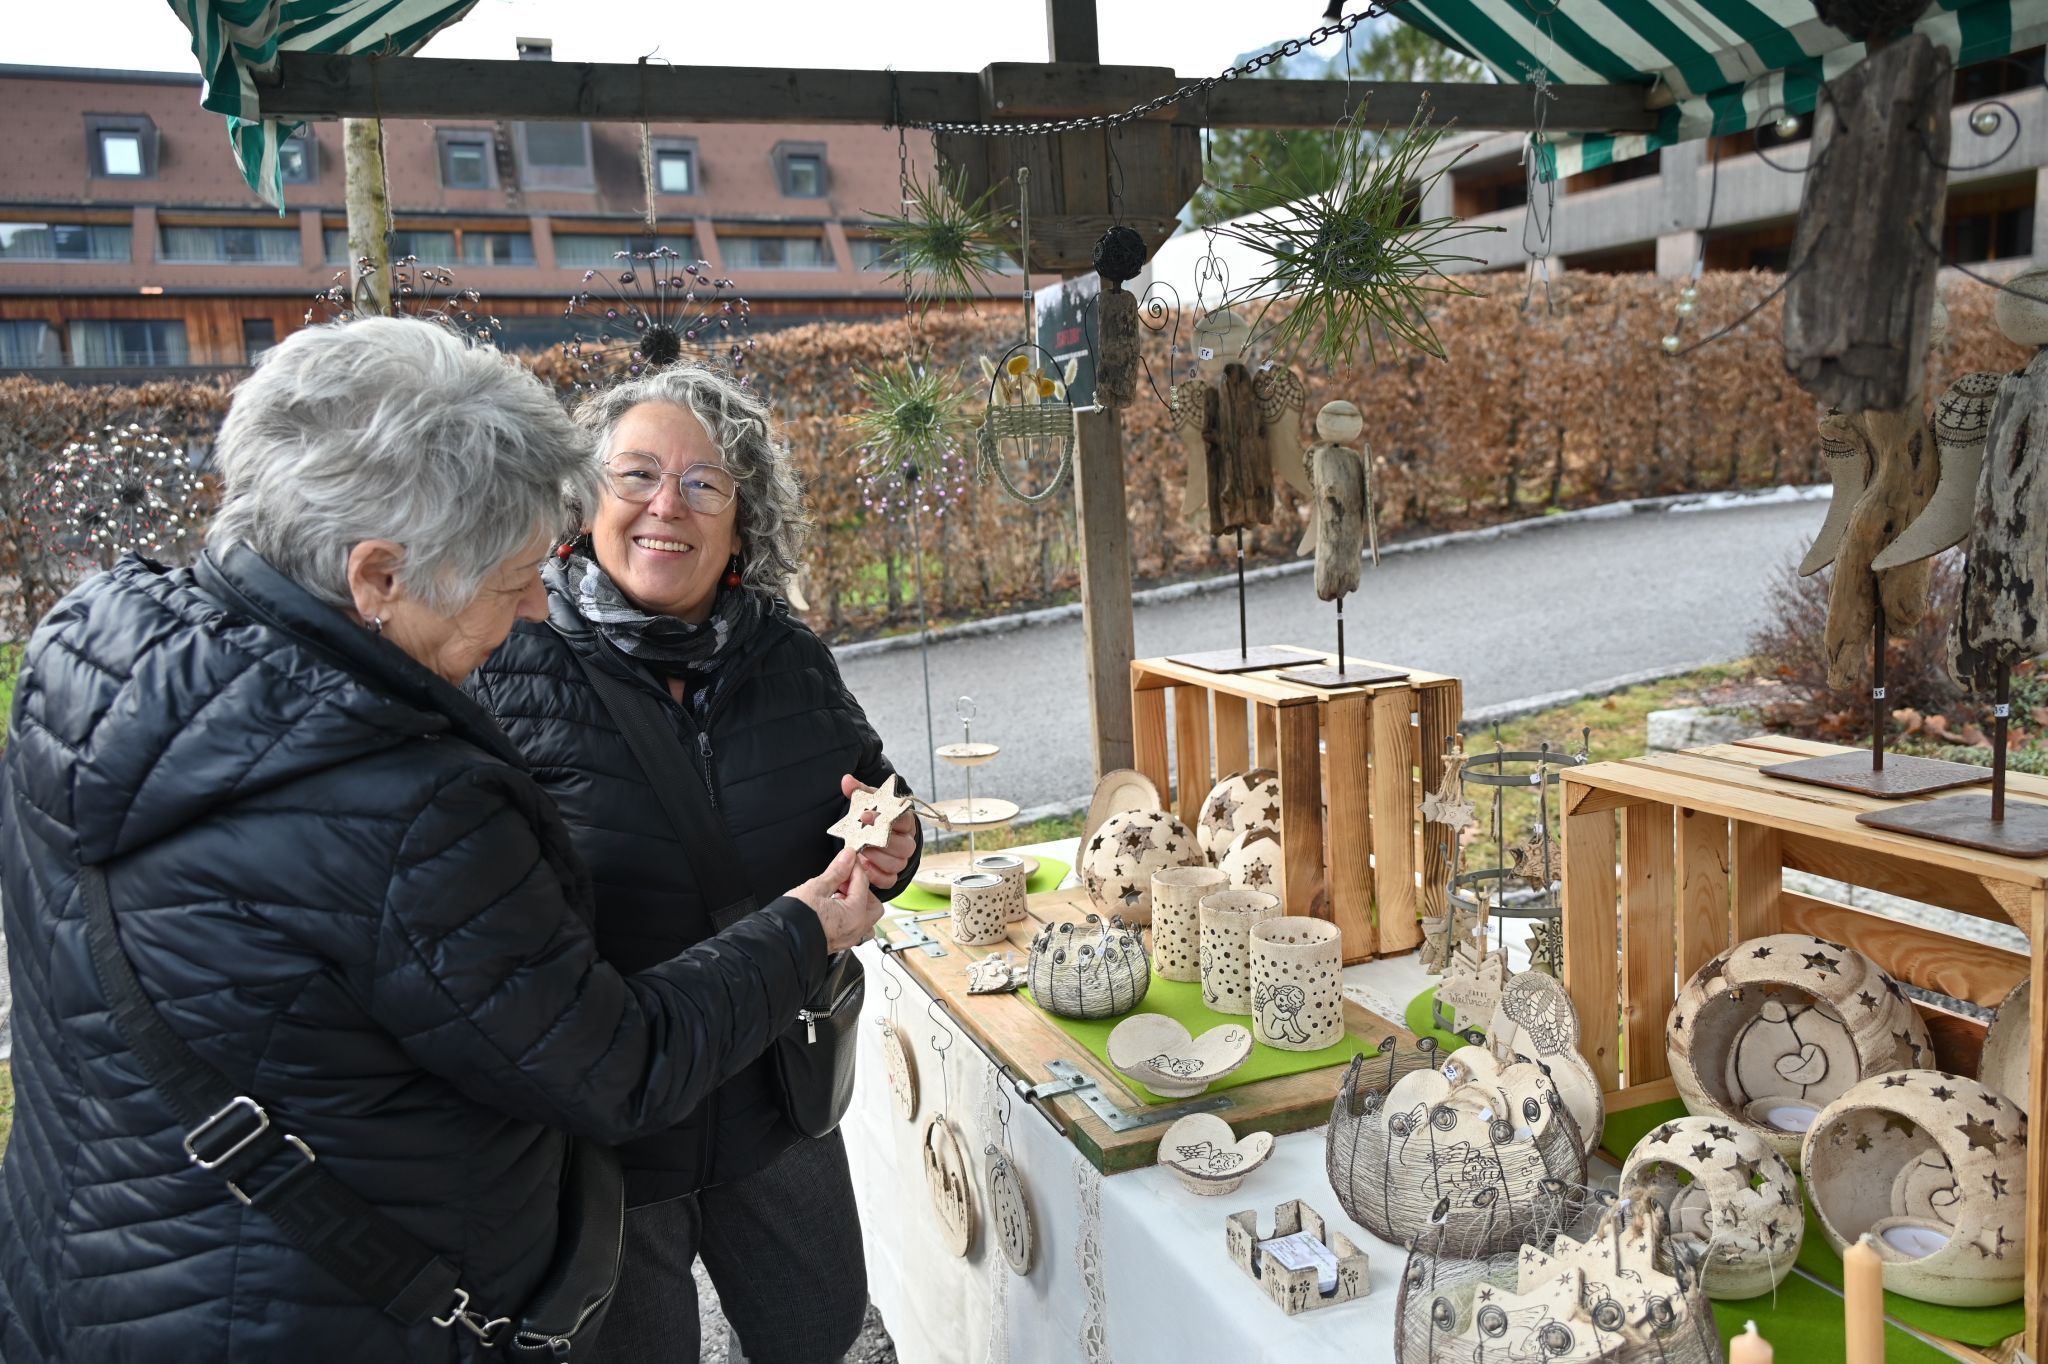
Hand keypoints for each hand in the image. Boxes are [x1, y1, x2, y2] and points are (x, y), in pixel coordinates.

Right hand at [788, 847, 883, 953]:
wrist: (781, 941)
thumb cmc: (796, 919)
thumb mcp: (816, 888)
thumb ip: (836, 871)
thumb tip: (847, 857)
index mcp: (855, 914)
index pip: (862, 882)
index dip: (854, 866)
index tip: (847, 858)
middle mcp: (856, 929)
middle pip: (873, 904)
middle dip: (861, 889)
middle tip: (844, 879)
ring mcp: (848, 939)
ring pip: (866, 920)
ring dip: (858, 905)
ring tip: (839, 895)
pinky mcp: (839, 944)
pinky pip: (854, 929)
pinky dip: (850, 916)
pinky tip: (834, 908)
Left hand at [840, 773, 917, 890]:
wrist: (871, 835)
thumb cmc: (873, 818)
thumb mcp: (867, 803)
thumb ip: (859, 791)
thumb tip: (847, 781)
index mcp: (904, 821)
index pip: (903, 819)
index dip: (885, 818)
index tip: (866, 815)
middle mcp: (907, 841)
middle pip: (904, 846)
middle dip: (882, 842)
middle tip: (864, 838)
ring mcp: (901, 860)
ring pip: (897, 863)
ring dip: (878, 859)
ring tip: (862, 852)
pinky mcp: (892, 875)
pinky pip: (890, 880)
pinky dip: (876, 875)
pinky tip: (863, 867)